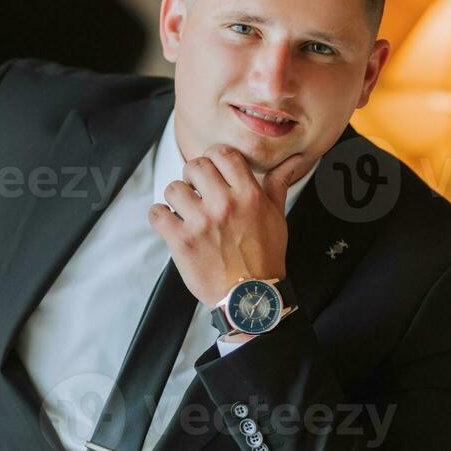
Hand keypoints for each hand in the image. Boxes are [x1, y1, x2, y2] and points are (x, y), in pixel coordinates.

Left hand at [148, 144, 307, 307]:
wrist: (250, 296)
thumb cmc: (265, 257)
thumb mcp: (277, 217)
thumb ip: (278, 184)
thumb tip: (293, 160)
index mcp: (249, 195)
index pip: (223, 154)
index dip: (214, 157)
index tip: (213, 170)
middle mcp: (224, 204)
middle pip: (195, 166)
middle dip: (194, 176)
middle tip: (198, 191)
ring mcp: (201, 223)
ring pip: (173, 188)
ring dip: (177, 198)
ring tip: (185, 210)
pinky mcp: (181, 241)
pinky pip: (157, 213)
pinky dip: (160, 217)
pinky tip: (172, 224)